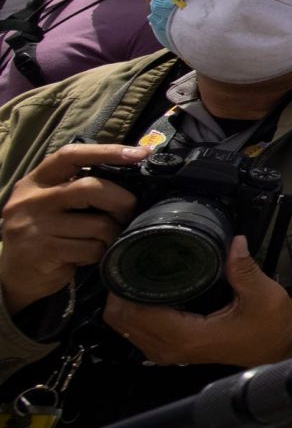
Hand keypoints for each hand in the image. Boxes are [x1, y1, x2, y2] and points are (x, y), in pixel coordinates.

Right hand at [0, 143, 143, 314]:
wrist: (16, 275)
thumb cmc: (46, 234)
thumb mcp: (52, 205)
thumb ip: (78, 188)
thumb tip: (130, 175)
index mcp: (35, 182)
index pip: (71, 155)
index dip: (107, 151)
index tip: (139, 153)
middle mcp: (30, 200)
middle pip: (90, 188)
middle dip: (121, 201)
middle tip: (128, 213)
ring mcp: (35, 226)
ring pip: (98, 224)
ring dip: (111, 234)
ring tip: (102, 240)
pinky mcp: (44, 251)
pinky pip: (92, 248)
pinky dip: (99, 253)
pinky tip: (86, 255)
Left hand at [106, 241, 291, 367]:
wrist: (274, 350)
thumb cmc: (268, 329)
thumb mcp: (264, 296)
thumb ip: (245, 270)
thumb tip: (235, 242)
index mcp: (186, 336)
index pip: (133, 313)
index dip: (123, 287)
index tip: (127, 262)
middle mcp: (170, 347)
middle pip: (119, 320)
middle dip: (119, 290)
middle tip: (128, 262)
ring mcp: (166, 351)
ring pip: (122, 326)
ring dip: (123, 301)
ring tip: (133, 274)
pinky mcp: (168, 349)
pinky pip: (134, 330)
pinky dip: (131, 311)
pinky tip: (143, 292)